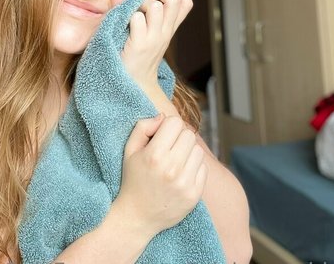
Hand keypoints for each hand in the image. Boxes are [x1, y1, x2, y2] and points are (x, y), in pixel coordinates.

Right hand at [114, 114, 206, 236]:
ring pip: (198, 150)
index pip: (175, 122)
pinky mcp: (194, 195)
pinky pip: (204, 168)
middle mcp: (171, 168)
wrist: (137, 217)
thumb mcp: (129, 150)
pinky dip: (194, 167)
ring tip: (175, 161)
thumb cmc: (133, 179)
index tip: (161, 136)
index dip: (168, 126)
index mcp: (154, 155)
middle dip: (179, 138)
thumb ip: (143, 127)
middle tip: (169, 148)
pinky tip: (181, 174)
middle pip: (189, 134)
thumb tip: (163, 116)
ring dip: (188, 152)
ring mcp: (185, 183)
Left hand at [121, 0, 192, 88]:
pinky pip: (137, 18)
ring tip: (134, 13)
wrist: (135, 83)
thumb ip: (156, 17)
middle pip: (173, 1)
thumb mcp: (154, 35)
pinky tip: (126, 27)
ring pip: (156, 7)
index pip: (186, 4)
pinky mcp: (140, 45)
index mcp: (169, 29)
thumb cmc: (139, 55)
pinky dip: (130, 18)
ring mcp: (154, 39)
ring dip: (142, 4)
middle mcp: (165, 33)